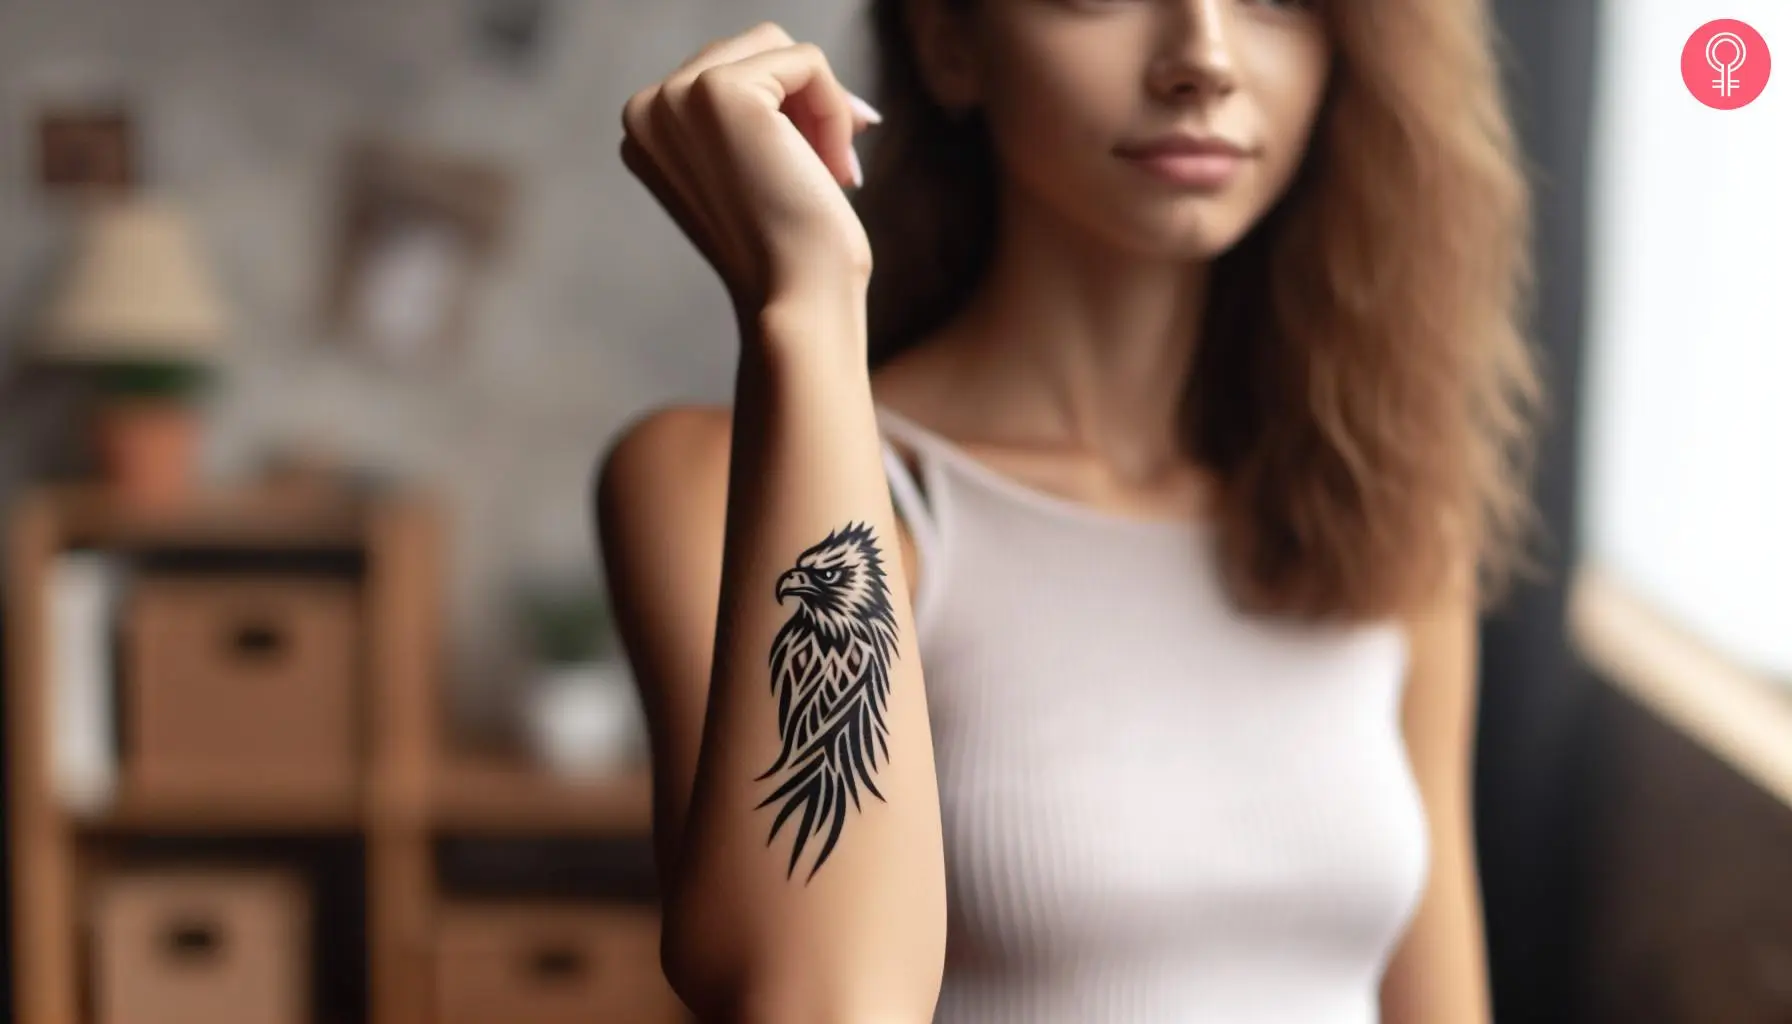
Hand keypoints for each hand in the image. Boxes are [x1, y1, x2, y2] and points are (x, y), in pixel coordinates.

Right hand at [621, 22, 880, 313]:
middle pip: (755, 49)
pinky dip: (836, 110)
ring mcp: (677, 95)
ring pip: (780, 47)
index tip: (820, 165)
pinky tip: (835, 169)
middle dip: (807, 104)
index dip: (792, 111)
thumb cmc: (791, 250)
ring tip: (834, 168)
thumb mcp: (756, 168)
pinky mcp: (721, 91)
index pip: (733, 69)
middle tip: (833, 169)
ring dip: (823, 106)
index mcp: (646, 128)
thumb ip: (754, 115)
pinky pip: (807, 62)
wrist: (795, 301)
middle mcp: (648, 107)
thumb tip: (801, 61)